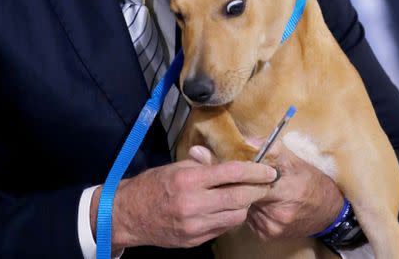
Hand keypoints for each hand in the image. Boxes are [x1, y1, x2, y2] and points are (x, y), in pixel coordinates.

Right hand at [90, 156, 276, 249]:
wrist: (129, 215)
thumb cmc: (153, 185)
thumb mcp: (176, 166)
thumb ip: (202, 163)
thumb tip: (227, 158)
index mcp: (189, 179)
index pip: (231, 173)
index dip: (255, 172)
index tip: (269, 170)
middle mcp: (193, 204)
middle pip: (239, 198)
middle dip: (257, 190)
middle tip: (266, 183)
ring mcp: (194, 225)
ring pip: (235, 217)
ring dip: (244, 205)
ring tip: (244, 195)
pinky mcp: (195, 240)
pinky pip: (223, 228)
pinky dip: (230, 218)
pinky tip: (227, 209)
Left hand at [244, 139, 342, 239]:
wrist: (329, 214)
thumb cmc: (314, 183)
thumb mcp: (297, 161)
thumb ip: (271, 149)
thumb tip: (248, 140)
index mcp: (285, 190)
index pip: (252, 179)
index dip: (244, 170)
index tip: (240, 164)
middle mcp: (277, 212)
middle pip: (244, 193)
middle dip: (241, 183)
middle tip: (242, 175)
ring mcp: (272, 226)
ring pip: (244, 206)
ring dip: (246, 196)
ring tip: (256, 188)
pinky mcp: (268, 235)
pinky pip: (249, 218)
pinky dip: (252, 209)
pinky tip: (262, 202)